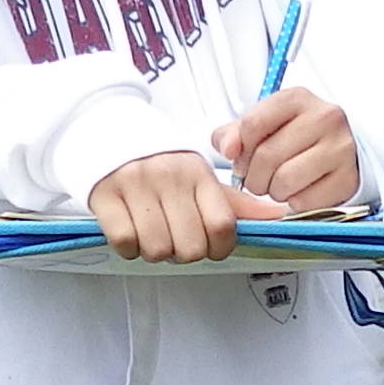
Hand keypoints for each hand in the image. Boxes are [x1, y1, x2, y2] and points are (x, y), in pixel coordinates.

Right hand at [89, 150, 285, 261]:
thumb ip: (236, 203)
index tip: (211, 246)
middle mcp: (168, 177)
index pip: (222, 226)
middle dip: (186, 253)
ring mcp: (134, 185)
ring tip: (154, 233)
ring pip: (157, 249)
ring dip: (156, 251)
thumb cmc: (161, 162)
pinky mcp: (104, 196)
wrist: (107, 131)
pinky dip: (129, 248)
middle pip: (190, 246)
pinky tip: (132, 232)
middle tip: (177, 239)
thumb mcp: (200, 177)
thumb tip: (279, 216)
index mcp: (198, 174)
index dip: (219, 248)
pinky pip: (125, 242)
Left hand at [209, 87, 358, 212]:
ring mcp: (340, 148)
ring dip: (273, 192)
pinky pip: (305, 200)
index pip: (253, 124)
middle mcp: (325, 117)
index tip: (242, 160)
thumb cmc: (295, 139)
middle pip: (267, 155)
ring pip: (285, 180)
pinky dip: (295, 203)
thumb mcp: (263, 126)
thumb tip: (227, 149)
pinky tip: (298, 193)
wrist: (341, 154)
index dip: (240, 150)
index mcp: (298, 98)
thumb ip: (234, 134)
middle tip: (258, 181)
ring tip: (278, 187)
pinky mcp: (348, 178)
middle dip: (254, 177)